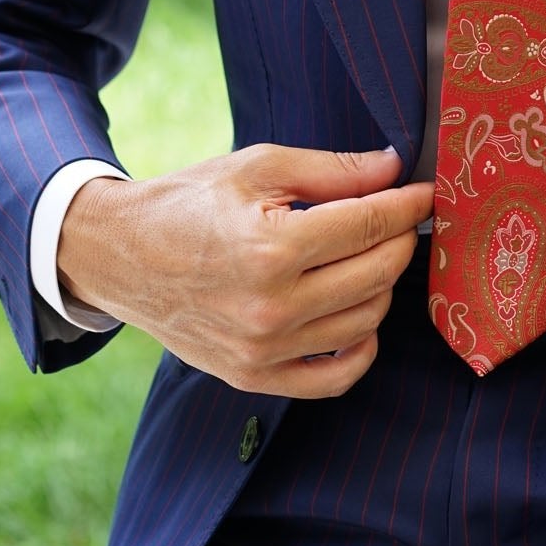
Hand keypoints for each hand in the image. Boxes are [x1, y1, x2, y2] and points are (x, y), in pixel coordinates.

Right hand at [57, 144, 433, 398]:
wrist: (119, 255)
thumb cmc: (188, 203)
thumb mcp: (255, 166)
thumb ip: (330, 169)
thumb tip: (393, 169)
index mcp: (270, 247)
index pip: (370, 225)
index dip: (407, 205)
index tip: (426, 192)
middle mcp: (270, 306)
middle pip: (377, 273)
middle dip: (401, 239)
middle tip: (401, 219)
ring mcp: (263, 349)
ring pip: (365, 321)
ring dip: (383, 285)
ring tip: (371, 255)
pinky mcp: (253, 377)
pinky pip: (335, 378)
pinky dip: (362, 349)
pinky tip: (359, 313)